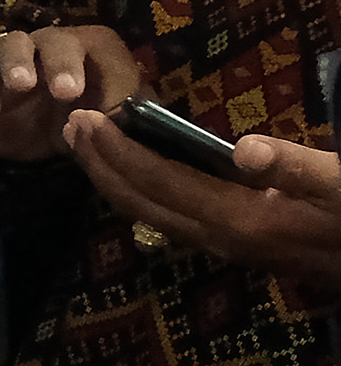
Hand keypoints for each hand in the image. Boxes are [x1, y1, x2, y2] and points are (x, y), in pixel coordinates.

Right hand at [0, 24, 142, 163]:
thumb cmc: (87, 123)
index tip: (73, 92)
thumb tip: (101, 122)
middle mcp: (52, 47)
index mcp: (92, 51)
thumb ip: (116, 122)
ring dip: (14, 62)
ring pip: (10, 44)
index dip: (87, 63)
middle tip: (63, 92)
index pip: (94, 42)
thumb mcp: (114, 125)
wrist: (45, 147)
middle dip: (57, 62)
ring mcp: (15, 60)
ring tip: (19, 85)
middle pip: (52, 39)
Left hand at [60, 112, 340, 295]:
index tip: (85, 119)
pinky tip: (138, 174)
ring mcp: (226, 246)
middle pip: (141, 202)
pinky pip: (172, 218)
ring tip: (89, 145)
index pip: (158, 181)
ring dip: (116, 179)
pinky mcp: (236, 246)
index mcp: (238, 219)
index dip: (118, 151)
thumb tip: (244, 149)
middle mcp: (220, 238)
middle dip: (101, 165)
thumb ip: (297, 168)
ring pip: (152, 214)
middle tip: (69, 126)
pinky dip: (143, 192)